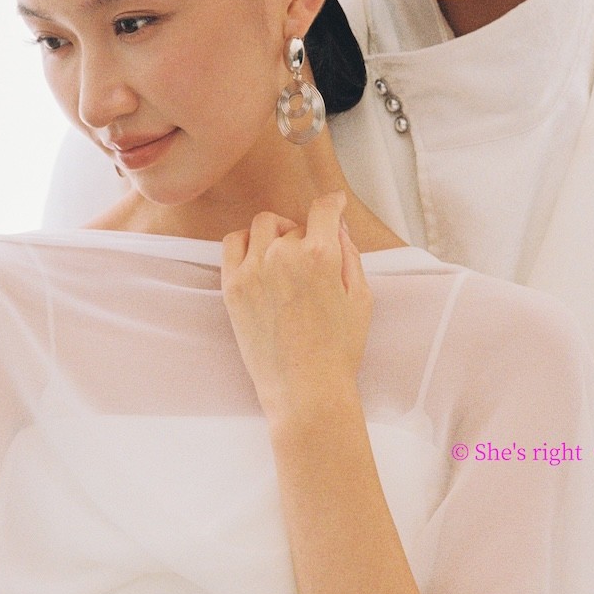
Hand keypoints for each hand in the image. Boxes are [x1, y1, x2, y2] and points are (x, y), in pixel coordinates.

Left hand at [221, 191, 371, 422]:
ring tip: (284, 254)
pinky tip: (258, 259)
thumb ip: (350, 255)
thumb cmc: (338, 349)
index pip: (324, 209)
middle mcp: (284, 255)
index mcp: (321, 254)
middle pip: (295, 224)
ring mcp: (253, 269)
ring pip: (263, 226)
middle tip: (312, 258)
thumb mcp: (361, 298)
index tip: (333, 204)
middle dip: (306, 235)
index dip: (332, 203)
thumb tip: (337, 228)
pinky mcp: (232, 286)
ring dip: (276, 233)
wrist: (305, 390)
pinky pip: (232, 243)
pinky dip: (246, 243)